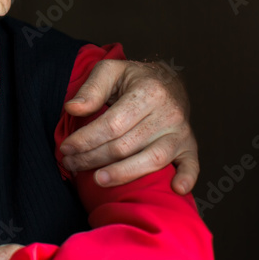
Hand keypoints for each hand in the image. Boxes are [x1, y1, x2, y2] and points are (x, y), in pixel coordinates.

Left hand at [59, 59, 198, 194]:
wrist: (168, 81)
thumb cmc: (133, 78)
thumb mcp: (110, 71)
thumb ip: (91, 89)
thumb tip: (72, 108)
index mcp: (148, 92)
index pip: (112, 124)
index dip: (86, 139)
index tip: (66, 148)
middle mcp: (168, 113)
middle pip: (126, 145)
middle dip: (94, 158)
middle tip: (71, 164)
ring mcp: (181, 132)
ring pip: (152, 160)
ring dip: (123, 174)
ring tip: (98, 180)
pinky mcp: (189, 146)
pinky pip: (192, 165)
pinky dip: (187, 178)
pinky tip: (175, 189)